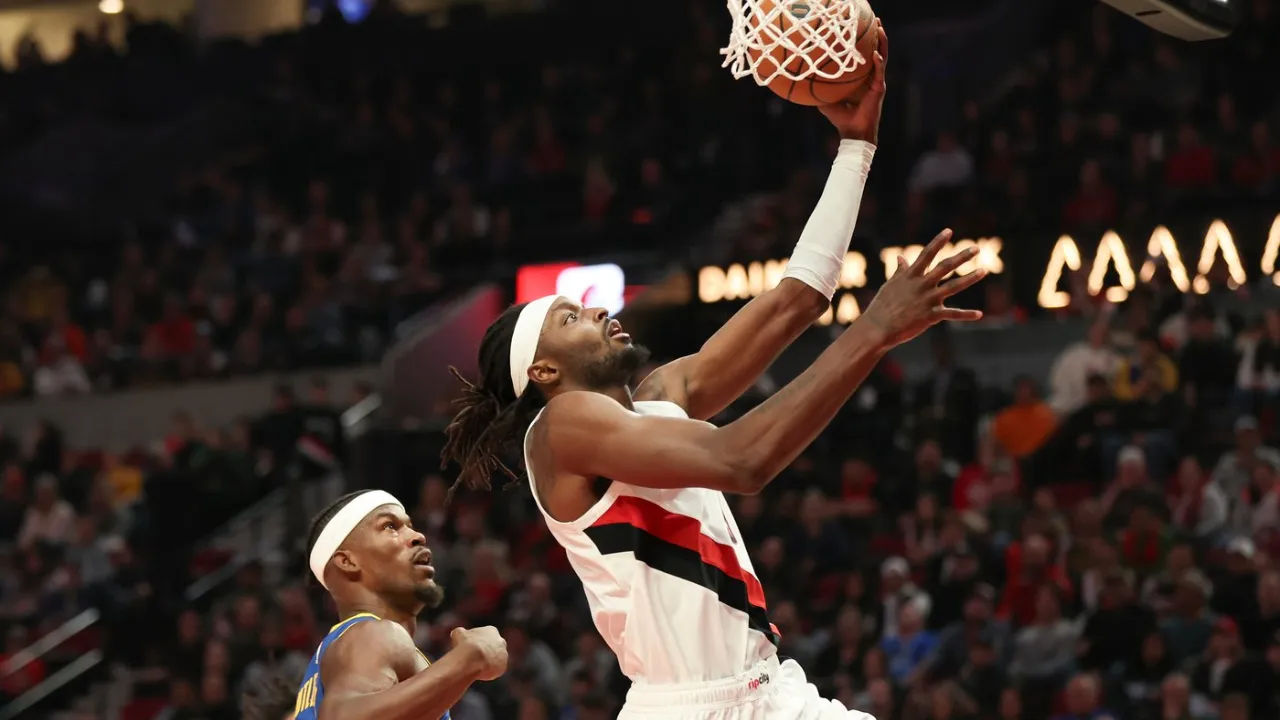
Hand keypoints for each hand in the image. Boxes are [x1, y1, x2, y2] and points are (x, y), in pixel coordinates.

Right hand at [451, 626, 507, 680]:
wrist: (473, 658)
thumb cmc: (465, 644)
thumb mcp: (458, 634)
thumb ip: (460, 633)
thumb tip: (457, 634)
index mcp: (492, 631)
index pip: (486, 636)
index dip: (477, 643)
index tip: (470, 648)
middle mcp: (501, 641)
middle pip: (493, 648)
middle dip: (485, 652)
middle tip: (475, 658)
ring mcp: (503, 654)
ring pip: (495, 660)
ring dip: (487, 663)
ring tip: (476, 667)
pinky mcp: (503, 666)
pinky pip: (495, 670)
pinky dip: (488, 672)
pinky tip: (480, 673)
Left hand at [817, 21, 887, 142]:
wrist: (852, 131)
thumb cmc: (840, 118)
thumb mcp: (826, 100)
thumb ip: (818, 88)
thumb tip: (802, 80)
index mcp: (861, 79)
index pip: (865, 57)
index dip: (866, 43)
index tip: (861, 29)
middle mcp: (871, 78)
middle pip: (877, 51)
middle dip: (877, 36)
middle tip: (876, 22)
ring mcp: (876, 82)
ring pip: (882, 58)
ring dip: (882, 43)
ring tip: (880, 30)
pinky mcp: (879, 89)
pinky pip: (879, 73)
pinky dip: (878, 63)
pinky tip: (876, 54)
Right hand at [861, 229, 985, 347]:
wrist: (878, 327)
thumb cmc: (882, 306)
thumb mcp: (890, 285)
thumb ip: (900, 271)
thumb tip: (901, 257)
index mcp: (911, 276)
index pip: (927, 254)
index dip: (938, 242)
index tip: (949, 231)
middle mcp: (921, 285)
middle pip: (945, 267)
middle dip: (961, 257)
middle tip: (976, 248)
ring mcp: (927, 300)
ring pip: (953, 287)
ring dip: (969, 278)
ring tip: (983, 270)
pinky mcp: (930, 316)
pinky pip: (952, 314)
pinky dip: (966, 315)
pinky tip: (979, 314)